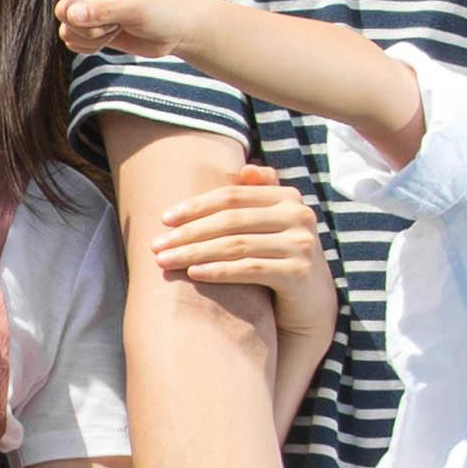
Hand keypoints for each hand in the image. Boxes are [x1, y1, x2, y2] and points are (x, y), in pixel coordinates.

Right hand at [33, 0, 182, 60]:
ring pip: (66, 27)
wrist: (174, 33)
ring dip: (92, 36)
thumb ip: (102, 9)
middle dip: (88, 23)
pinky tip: (110, 38)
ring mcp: (88, 8)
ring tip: (117, 27)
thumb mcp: (136, 6)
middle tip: (117, 21)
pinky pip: (71, 41)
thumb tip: (70, 17)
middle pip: (65, 8)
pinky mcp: (89, 28)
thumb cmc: (162, 10)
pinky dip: (90, 46)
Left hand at [144, 161, 328, 317]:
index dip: (195, 206)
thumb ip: (258, 194)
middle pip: (231, 221)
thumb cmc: (278, 255)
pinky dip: (219, 271)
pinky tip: (194, 274)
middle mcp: (299, 216)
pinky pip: (250, 269)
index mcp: (287, 197)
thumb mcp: (270, 223)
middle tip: (156, 246)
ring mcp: (301, 244)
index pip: (232, 196)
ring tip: (165, 261)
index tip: (163, 219)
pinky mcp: (299, 273)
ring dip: (195, 253)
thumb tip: (245, 167)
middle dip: (188, 233)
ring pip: (237, 245)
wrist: (310, 300)